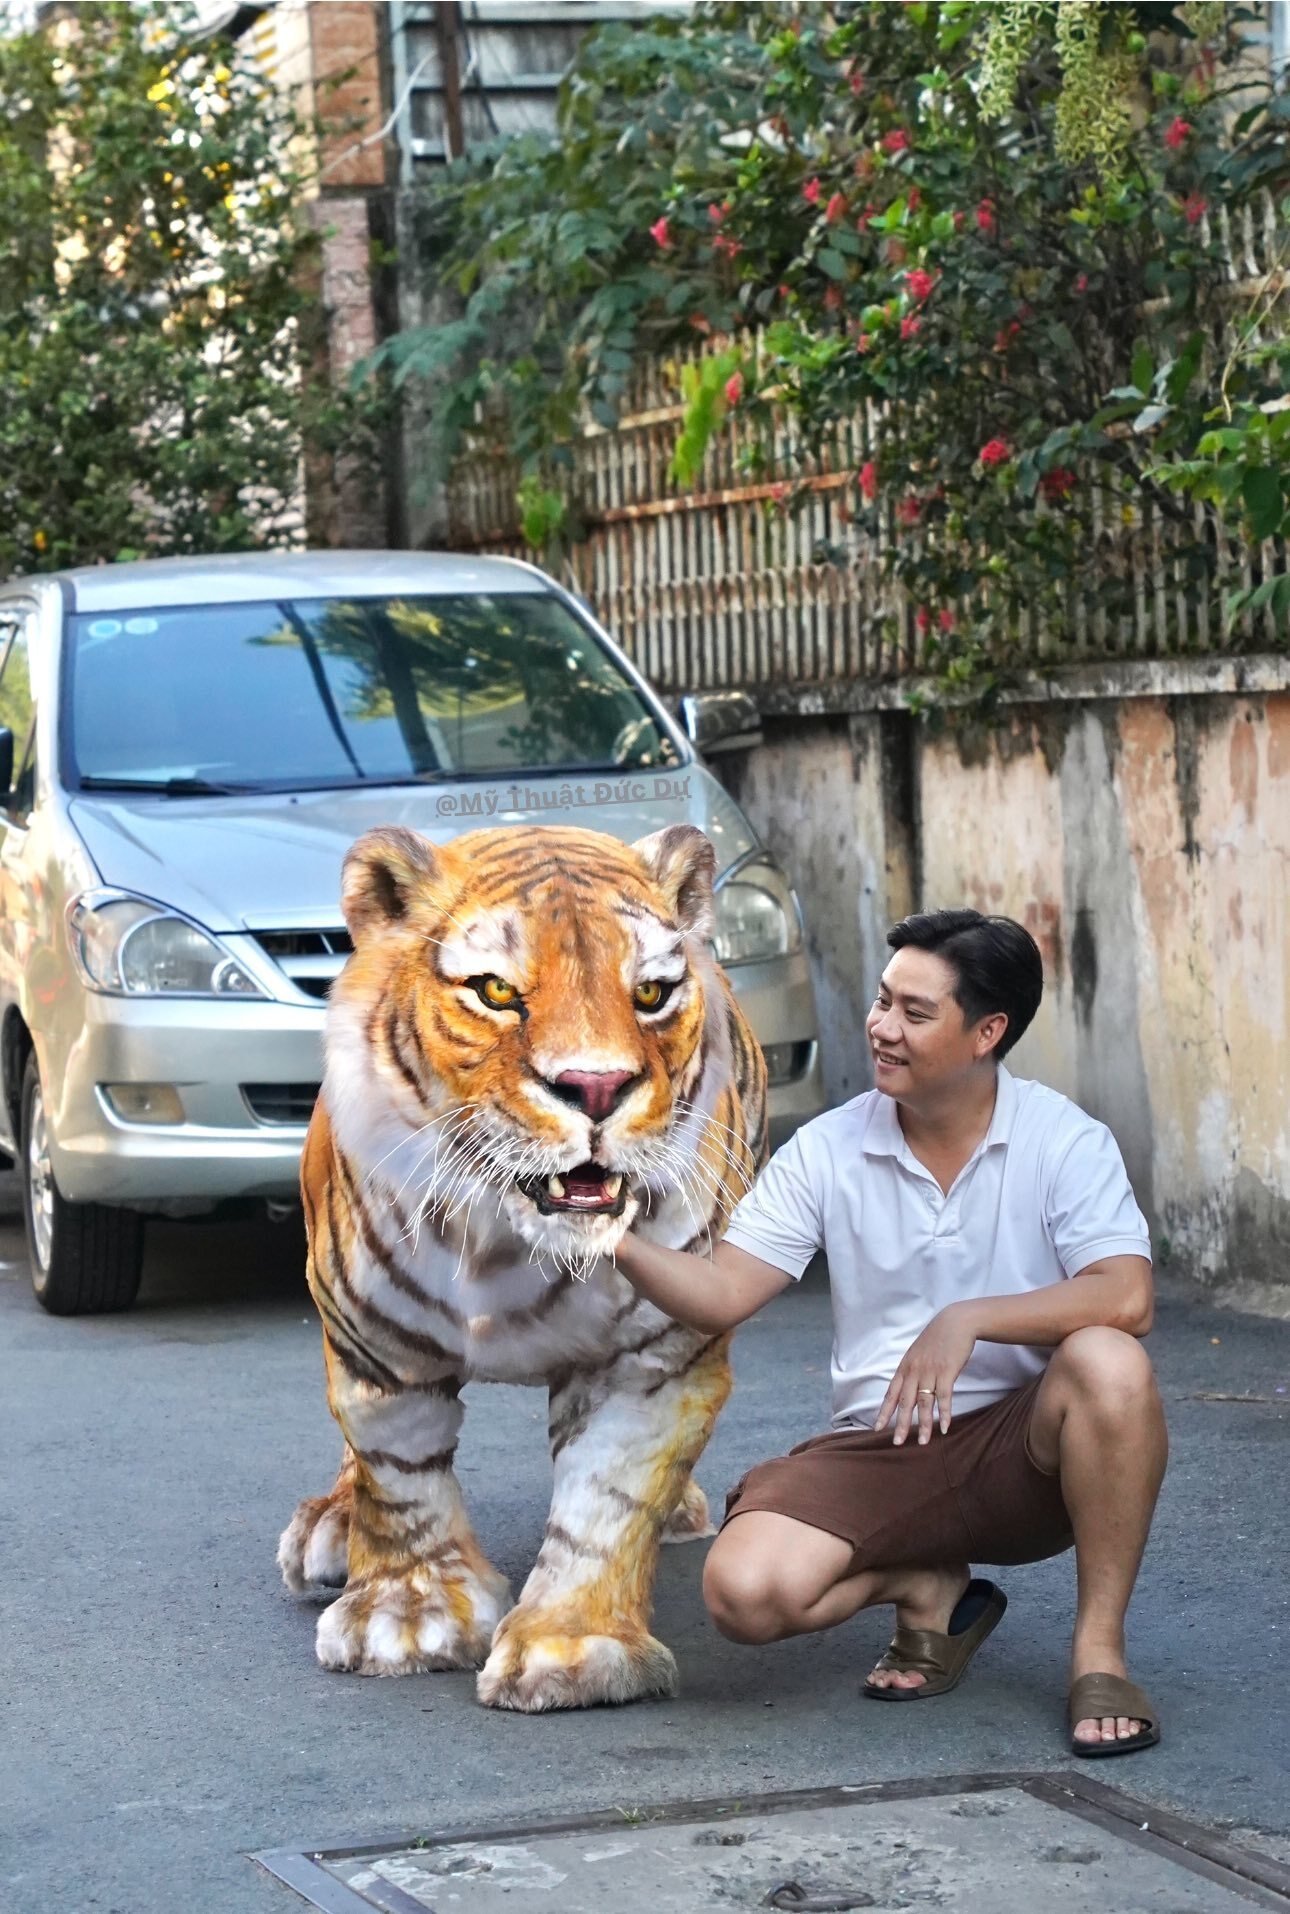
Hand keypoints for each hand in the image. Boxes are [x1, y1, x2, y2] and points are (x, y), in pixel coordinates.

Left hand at [873, 1304, 977, 1445]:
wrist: (955, 1322)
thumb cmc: (938, 1338)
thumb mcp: (918, 1353)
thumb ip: (913, 1370)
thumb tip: (908, 1387)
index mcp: (905, 1367)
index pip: (891, 1393)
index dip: (884, 1412)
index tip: (877, 1427)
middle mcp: (914, 1371)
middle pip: (904, 1402)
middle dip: (900, 1424)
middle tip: (896, 1443)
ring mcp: (930, 1372)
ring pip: (924, 1403)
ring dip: (923, 1424)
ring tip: (922, 1442)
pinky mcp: (947, 1372)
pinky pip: (944, 1397)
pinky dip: (944, 1414)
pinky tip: (945, 1427)